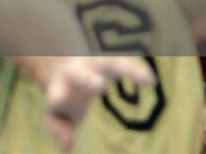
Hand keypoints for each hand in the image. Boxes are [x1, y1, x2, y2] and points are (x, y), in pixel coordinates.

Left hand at [38, 56, 154, 150]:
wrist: (60, 64)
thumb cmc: (62, 98)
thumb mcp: (57, 115)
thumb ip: (59, 128)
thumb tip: (67, 147)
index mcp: (60, 89)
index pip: (58, 95)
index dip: (60, 98)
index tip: (60, 100)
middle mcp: (75, 73)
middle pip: (80, 74)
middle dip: (87, 79)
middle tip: (98, 83)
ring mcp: (92, 65)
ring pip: (107, 64)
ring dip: (125, 70)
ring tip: (147, 80)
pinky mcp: (109, 62)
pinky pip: (123, 63)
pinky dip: (136, 70)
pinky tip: (150, 80)